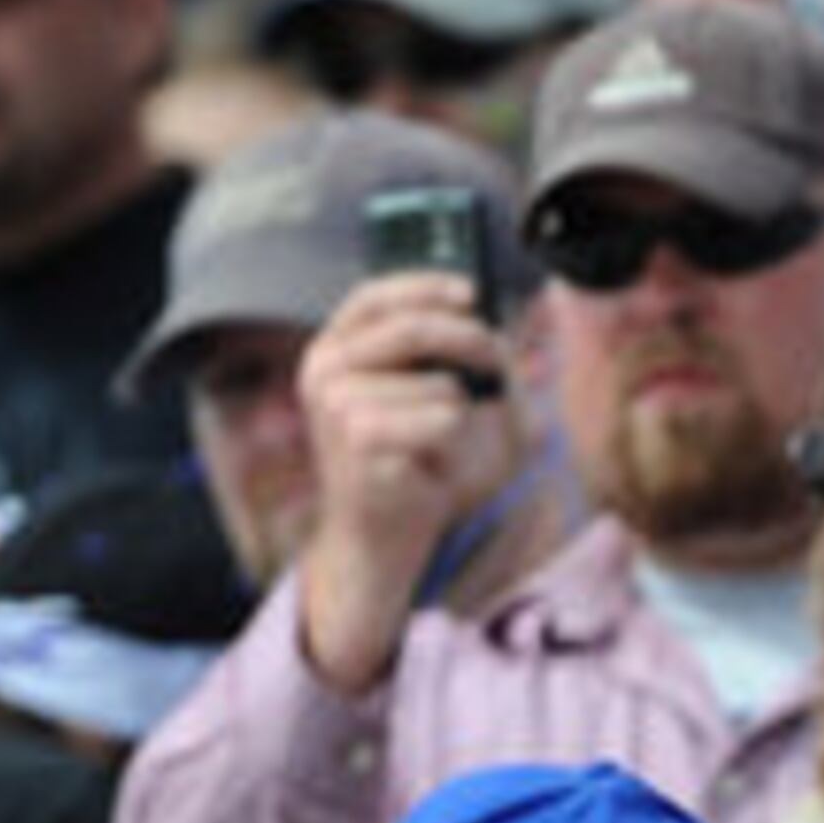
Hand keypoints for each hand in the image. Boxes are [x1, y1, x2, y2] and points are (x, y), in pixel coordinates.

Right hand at [293, 272, 524, 692]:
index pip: (373, 296)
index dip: (425, 286)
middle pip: (415, 329)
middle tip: (499, 369)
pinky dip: (457, 443)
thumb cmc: (420, 466)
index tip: (473, 294)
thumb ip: (475, 367)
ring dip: (463, 414)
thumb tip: (499, 338)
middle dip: (473, 343)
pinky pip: (441, 420)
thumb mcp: (451, 405)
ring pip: (439, 383)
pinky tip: (430, 467)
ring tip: (441, 446)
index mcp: (335, 350)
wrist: (387, 537)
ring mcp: (335, 404)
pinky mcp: (358, 440)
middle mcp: (324, 369)